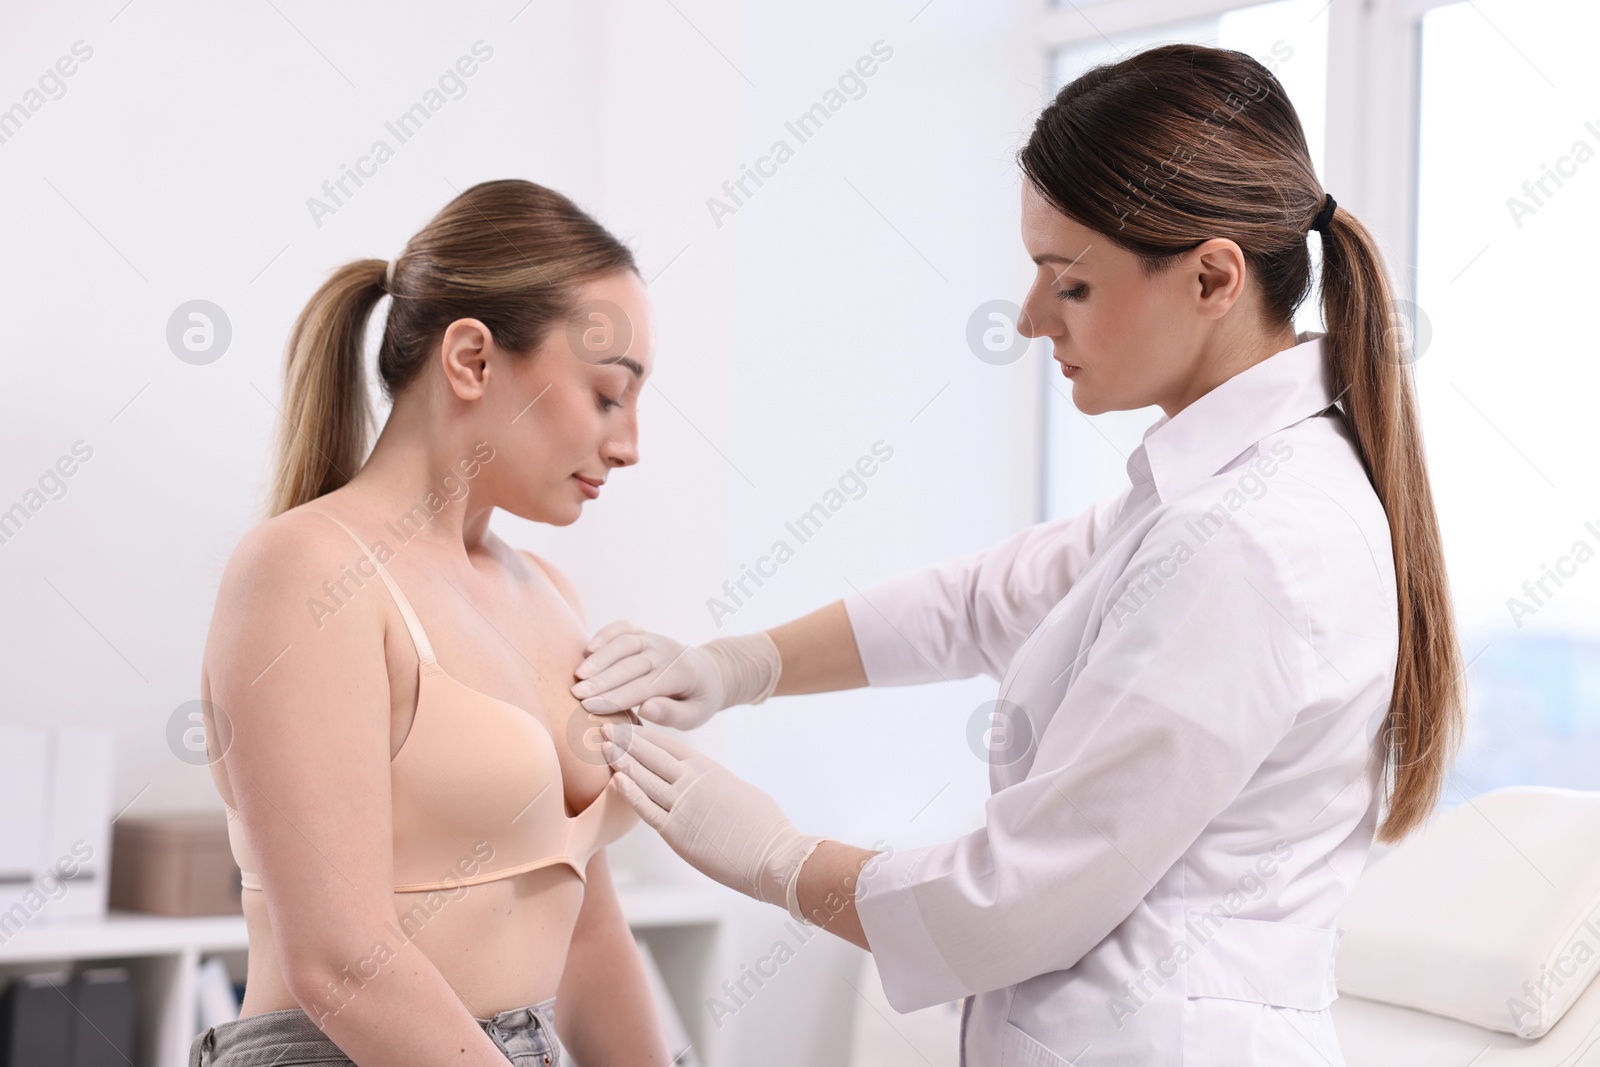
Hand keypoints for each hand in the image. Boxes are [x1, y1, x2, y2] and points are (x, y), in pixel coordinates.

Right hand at [572, 622, 725, 728]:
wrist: (710, 673)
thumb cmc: (698, 701)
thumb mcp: (695, 715)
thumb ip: (672, 714)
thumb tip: (646, 708)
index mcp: (681, 674)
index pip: (643, 686)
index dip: (615, 697)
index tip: (589, 707)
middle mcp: (667, 652)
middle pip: (630, 664)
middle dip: (601, 679)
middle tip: (575, 692)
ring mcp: (655, 639)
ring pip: (625, 642)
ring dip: (600, 657)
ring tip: (578, 674)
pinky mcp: (645, 633)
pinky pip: (624, 627)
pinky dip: (606, 633)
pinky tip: (587, 648)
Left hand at [599, 724, 821, 916]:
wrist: (774, 856)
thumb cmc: (765, 827)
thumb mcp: (739, 792)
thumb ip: (715, 783)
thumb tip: (703, 782)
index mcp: (709, 770)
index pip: (669, 746)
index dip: (645, 735)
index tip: (627, 725)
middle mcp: (693, 782)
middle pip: (651, 756)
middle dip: (625, 741)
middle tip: (603, 726)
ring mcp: (684, 807)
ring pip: (644, 778)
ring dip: (620, 761)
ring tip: (602, 747)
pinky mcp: (678, 834)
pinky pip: (647, 810)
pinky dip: (629, 793)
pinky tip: (615, 780)